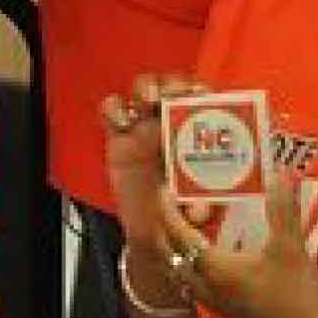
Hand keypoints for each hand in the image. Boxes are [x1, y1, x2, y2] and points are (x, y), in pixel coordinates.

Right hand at [101, 73, 208, 246]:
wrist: (157, 232)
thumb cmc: (191, 214)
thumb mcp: (205, 212)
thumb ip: (202, 210)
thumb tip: (197, 211)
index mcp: (202, 133)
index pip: (204, 100)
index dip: (202, 91)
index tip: (201, 95)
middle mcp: (174, 123)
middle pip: (174, 86)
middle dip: (174, 84)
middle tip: (172, 94)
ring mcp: (145, 127)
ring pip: (144, 89)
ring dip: (147, 87)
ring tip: (149, 99)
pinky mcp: (119, 137)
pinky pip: (112, 110)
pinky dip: (114, 108)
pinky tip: (122, 121)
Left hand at [159, 175, 317, 317]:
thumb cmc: (297, 294)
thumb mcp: (290, 246)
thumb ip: (282, 208)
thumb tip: (279, 172)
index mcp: (214, 267)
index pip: (177, 234)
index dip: (167, 210)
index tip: (165, 190)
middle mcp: (206, 287)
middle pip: (168, 255)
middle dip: (164, 229)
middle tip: (173, 208)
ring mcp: (215, 305)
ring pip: (179, 275)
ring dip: (174, 252)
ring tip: (184, 231)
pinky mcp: (228, 316)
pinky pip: (193, 288)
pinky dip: (189, 269)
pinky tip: (208, 262)